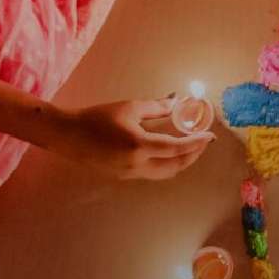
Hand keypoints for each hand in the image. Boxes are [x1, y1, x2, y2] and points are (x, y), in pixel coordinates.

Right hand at [51, 97, 214, 179]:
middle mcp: (137, 165)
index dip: (196, 143)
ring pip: (165, 172)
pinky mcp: (124, 176)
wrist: (69, 136)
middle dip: (192, 155)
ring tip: (187, 147)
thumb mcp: (128, 107)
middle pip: (175, 166)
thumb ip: (155, 107)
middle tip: (201, 142)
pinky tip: (165, 151)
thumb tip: (176, 102)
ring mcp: (130, 174)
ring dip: (179, 162)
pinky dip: (165, 163)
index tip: (209, 136)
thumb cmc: (96, 118)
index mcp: (139, 146)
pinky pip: (152, 172)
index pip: (176, 148)